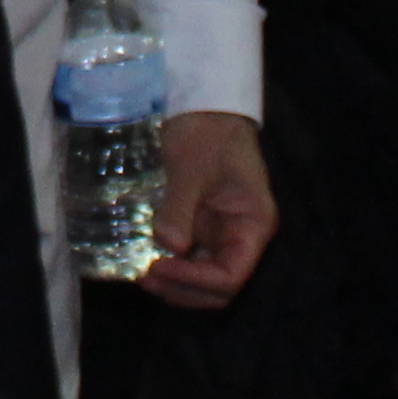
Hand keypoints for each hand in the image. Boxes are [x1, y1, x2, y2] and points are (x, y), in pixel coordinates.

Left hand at [135, 110, 276, 309]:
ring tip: (144, 275)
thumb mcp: (189, 168)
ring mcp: (224, 235)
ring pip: (206, 280)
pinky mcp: (205, 229)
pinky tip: (149, 261)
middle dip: (184, 289)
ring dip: (177, 285)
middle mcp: (243, 236)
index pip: (232, 275)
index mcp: (253, 224)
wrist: (204, 109)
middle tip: (147, 278)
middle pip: (220, 287)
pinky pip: (192, 261)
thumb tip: (171, 247)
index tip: (161, 268)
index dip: (196, 281)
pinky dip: (173, 268)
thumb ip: (180, 208)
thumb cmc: (206, 133)